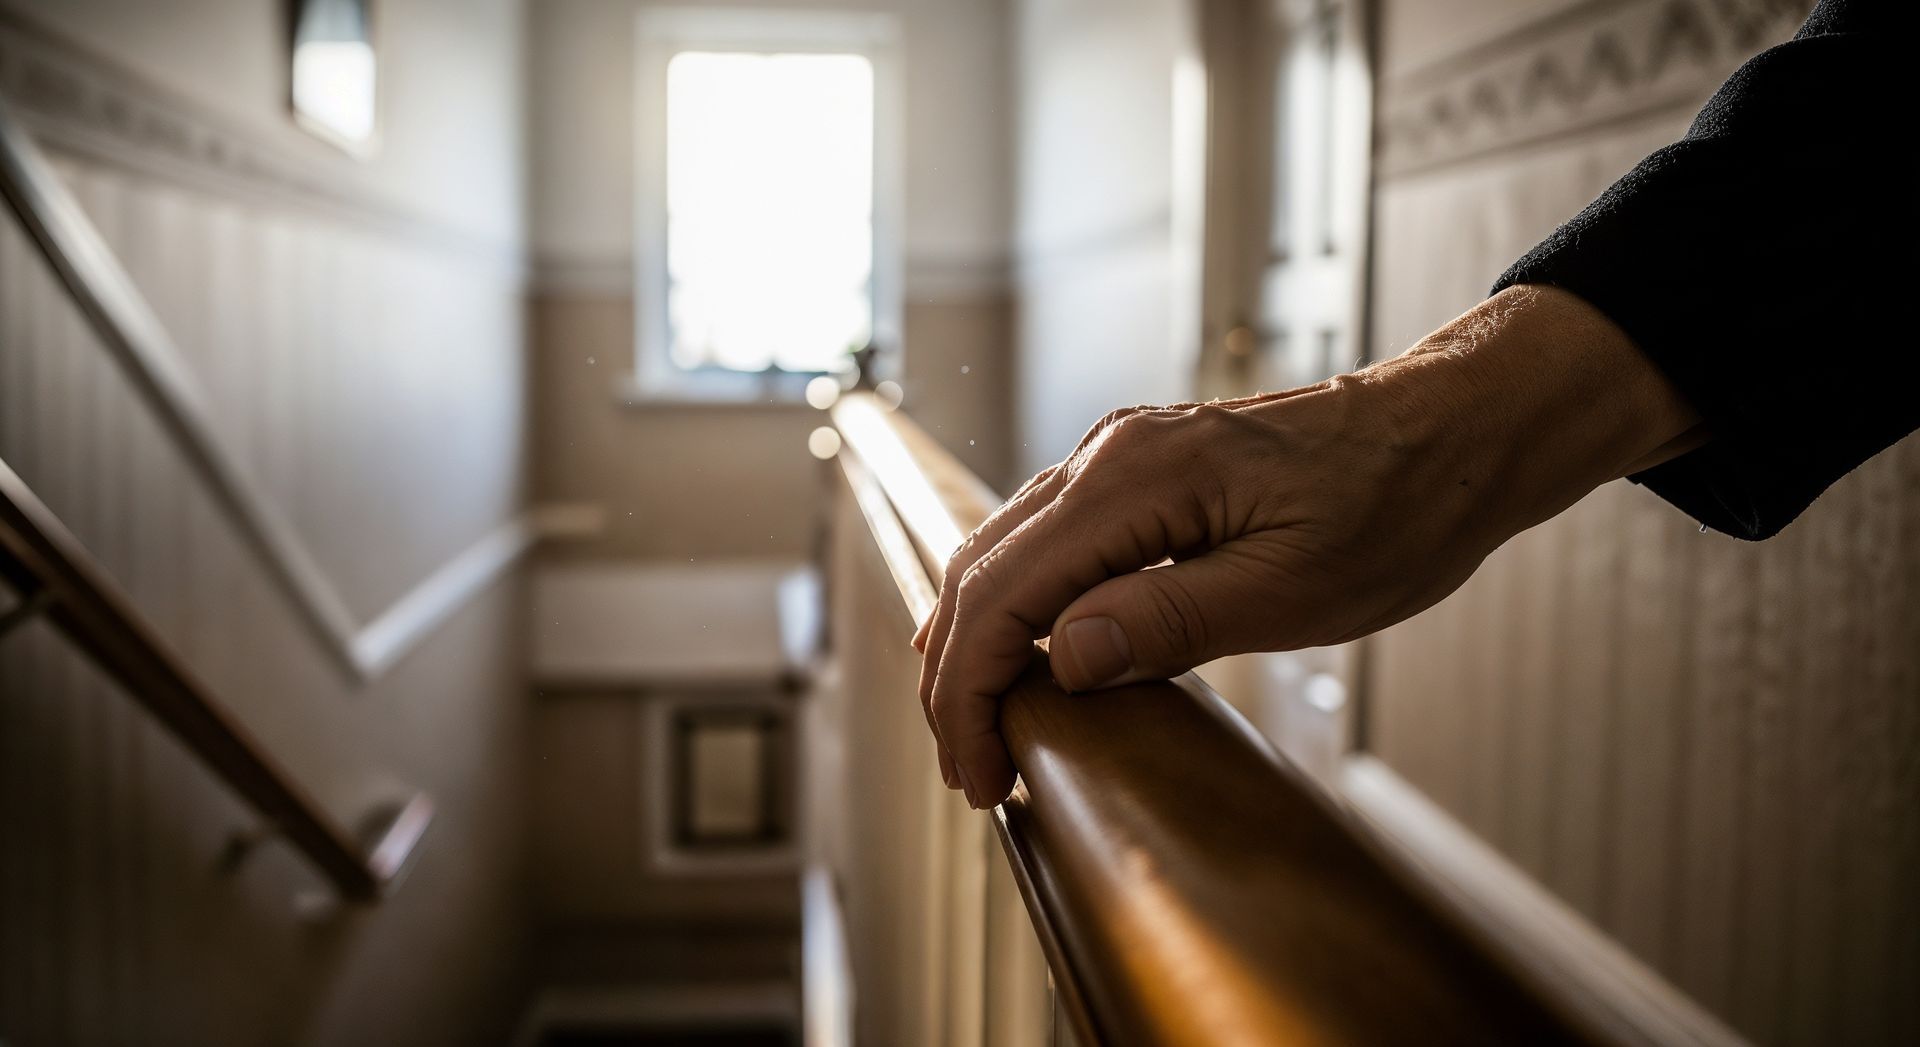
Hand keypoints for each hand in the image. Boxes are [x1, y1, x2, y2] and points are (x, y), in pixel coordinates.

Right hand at [913, 285, 1702, 807]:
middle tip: (974, 772)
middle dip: (957, 679)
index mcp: (1134, 480)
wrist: (1450, 430)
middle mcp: (1106, 455)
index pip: (1002, 594)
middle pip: (979, 570)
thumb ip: (1168, 619)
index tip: (983, 775)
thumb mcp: (1293, 588)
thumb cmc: (1396, 506)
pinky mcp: (1138, 474)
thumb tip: (1062, 660)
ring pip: (1001, 551)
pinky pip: (1044, 540)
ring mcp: (1117, 457)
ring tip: (985, 730)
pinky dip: (1014, 606)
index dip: (973, 694)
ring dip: (977, 643)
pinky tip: (1023, 657)